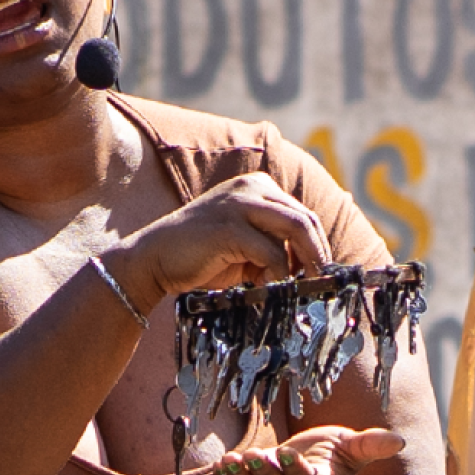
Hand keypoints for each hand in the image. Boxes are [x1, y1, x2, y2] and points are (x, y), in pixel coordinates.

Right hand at [115, 178, 329, 307]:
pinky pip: (271, 252)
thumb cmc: (201, 257)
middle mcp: (252, 188)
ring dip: (304, 263)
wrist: (155, 259)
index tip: (320, 274)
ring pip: (295, 229)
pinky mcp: (230, 227)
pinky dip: (276, 274)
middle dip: (318, 255)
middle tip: (319, 284)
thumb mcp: (245, 244)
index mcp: (257, 187)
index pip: (302, 214)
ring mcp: (240, 204)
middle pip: (305, 219)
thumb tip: (310, 268)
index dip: (317, 246)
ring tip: (298, 288)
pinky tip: (265, 288)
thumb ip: (273, 245)